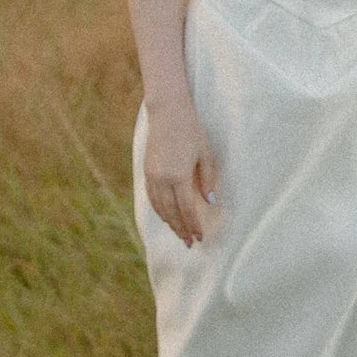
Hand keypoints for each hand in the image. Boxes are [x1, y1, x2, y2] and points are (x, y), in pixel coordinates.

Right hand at [143, 103, 219, 245]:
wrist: (168, 112)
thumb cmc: (191, 130)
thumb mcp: (205, 154)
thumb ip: (208, 179)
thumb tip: (210, 202)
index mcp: (179, 176)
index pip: (186, 209)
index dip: (193, 225)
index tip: (199, 237)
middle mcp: (162, 179)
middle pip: (171, 212)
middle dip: (180, 229)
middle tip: (189, 243)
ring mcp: (152, 175)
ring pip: (159, 207)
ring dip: (169, 222)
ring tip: (179, 233)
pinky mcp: (146, 170)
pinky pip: (151, 197)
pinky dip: (158, 210)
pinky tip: (166, 215)